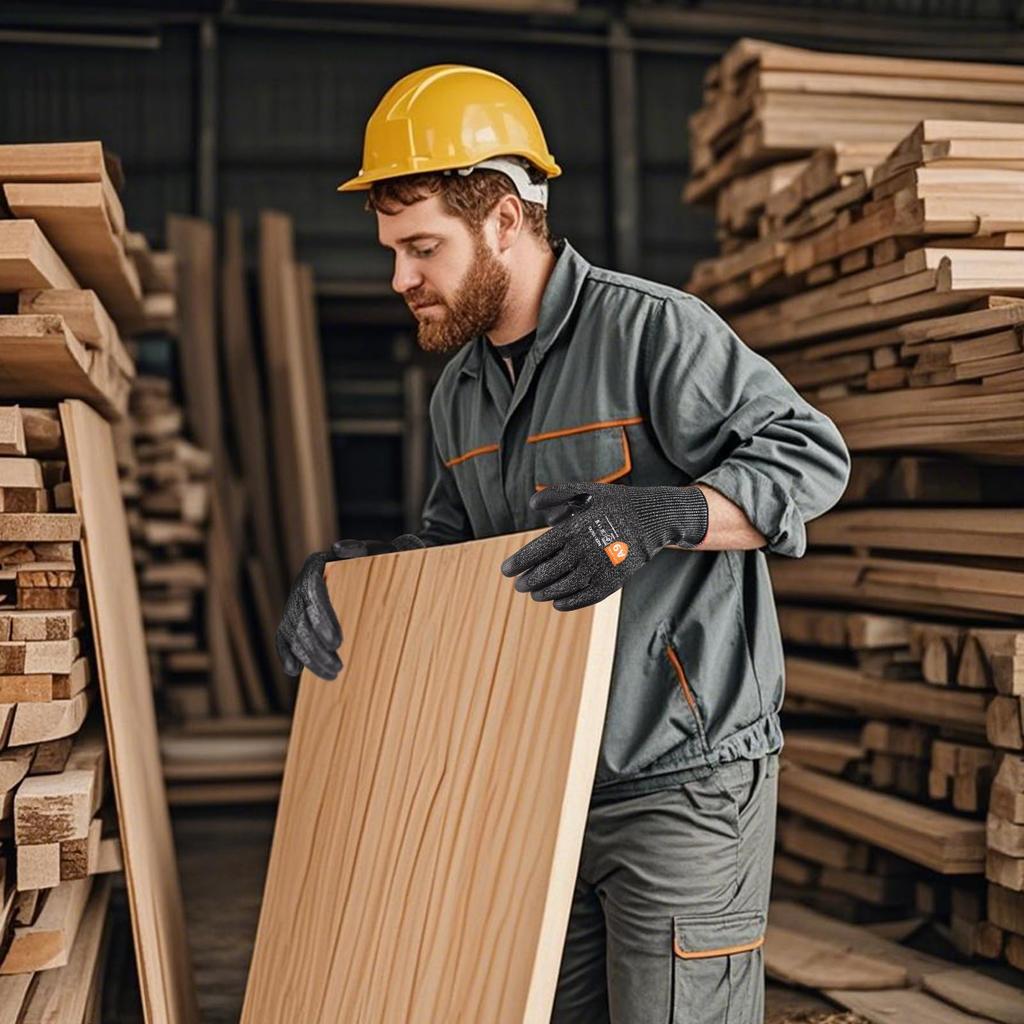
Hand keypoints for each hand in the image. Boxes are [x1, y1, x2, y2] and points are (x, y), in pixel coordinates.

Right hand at [275, 534, 424, 679]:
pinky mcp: (296, 617)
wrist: (380, 567)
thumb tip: (339, 548)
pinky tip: (293, 670)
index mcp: (318, 565)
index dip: (321, 617)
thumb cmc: (383, 559)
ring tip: (332, 674)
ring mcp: (297, 600)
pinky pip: (284, 635)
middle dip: (315, 645)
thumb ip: (363, 549)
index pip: (313, 590)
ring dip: (308, 656)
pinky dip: (287, 653)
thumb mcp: (380, 550)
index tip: (337, 642)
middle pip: (300, 616)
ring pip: (292, 630)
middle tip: (338, 667)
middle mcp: (302, 582)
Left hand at [499, 482, 707, 611]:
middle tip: (518, 586)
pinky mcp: (615, 580)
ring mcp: (602, 567)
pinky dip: (570, 602)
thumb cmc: (615, 503)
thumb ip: (557, 494)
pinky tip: (557, 603)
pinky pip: (588, 596)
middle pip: (550, 571)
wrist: (653, 517)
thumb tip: (532, 505)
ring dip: (547, 593)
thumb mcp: (586, 491)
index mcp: (577, 527)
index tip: (505, 571)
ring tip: (535, 594)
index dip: (520, 562)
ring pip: (566, 587)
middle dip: (530, 581)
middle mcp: (587, 549)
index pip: (540, 549)